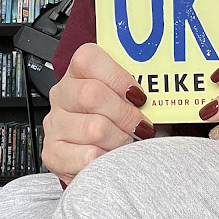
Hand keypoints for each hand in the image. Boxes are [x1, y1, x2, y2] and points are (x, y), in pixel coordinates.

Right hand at [42, 43, 154, 185]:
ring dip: (121, 139)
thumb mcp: (131, 97)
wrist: (107, 159)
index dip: (118, 77)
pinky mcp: (53, 153)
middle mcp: (63, 94)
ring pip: (93, 128)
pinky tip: (113, 157)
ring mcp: (55, 123)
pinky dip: (108, 159)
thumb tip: (165, 85)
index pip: (88, 59)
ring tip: (130, 143)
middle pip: (92, 94)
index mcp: (79, 72)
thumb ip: (142, 87)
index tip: (139, 95)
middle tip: (142, 126)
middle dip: (125, 114)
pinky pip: (86, 156)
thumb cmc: (122, 121)